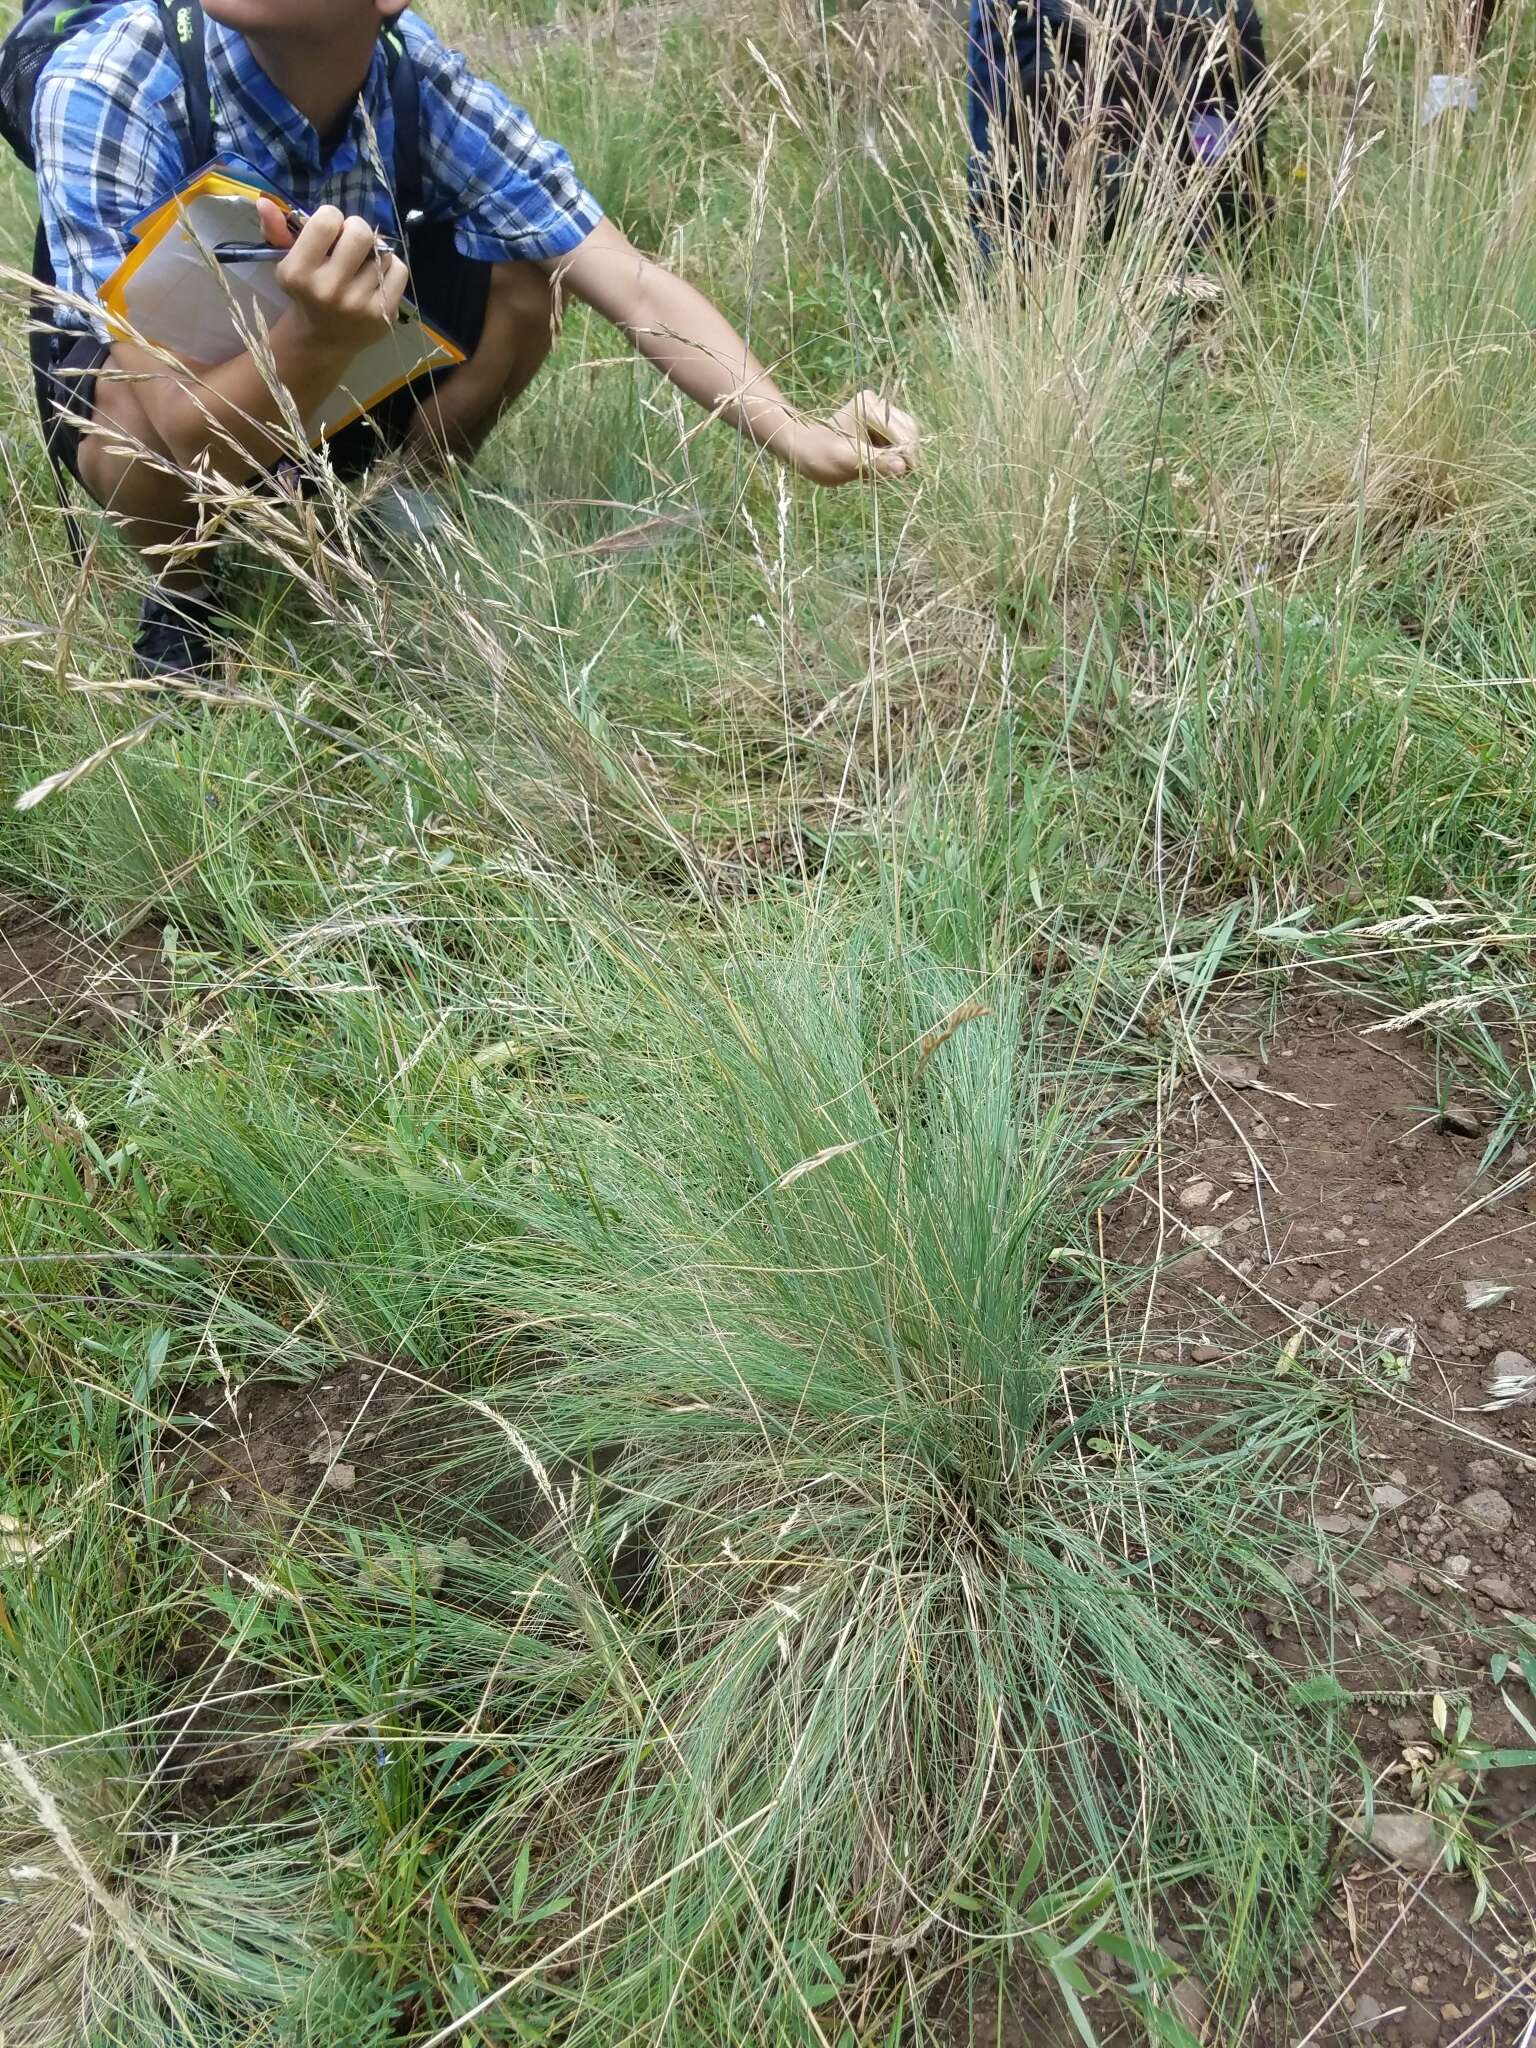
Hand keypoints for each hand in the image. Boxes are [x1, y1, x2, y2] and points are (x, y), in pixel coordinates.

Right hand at [259, 198, 408, 360]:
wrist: (323, 340)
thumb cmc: (305, 292)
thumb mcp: (286, 262)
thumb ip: (276, 230)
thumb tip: (264, 202)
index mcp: (299, 273)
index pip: (327, 220)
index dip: (331, 217)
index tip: (329, 229)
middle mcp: (329, 289)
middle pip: (360, 232)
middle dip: (356, 229)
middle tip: (350, 242)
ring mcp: (359, 304)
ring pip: (381, 251)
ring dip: (372, 252)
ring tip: (360, 265)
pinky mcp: (384, 314)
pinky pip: (399, 270)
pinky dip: (390, 266)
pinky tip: (375, 275)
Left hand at [788, 391, 919, 486]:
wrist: (804, 448)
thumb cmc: (820, 455)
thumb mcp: (847, 462)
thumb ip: (876, 463)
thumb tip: (903, 467)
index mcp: (869, 407)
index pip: (904, 432)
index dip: (909, 456)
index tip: (903, 476)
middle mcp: (878, 403)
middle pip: (910, 430)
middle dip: (905, 455)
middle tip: (889, 474)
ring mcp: (880, 410)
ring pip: (907, 434)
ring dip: (900, 455)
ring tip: (881, 469)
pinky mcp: (880, 420)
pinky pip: (899, 438)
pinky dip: (894, 453)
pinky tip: (879, 463)